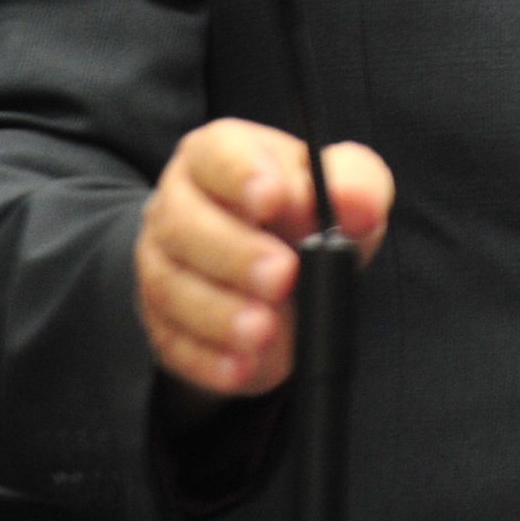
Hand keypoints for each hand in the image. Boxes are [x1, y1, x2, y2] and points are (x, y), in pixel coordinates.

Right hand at [135, 118, 393, 399]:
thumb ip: (355, 185)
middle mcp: (178, 204)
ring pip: (172, 287)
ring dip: (220, 313)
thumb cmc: (308, 216)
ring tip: (264, 330)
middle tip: (282, 275)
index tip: (274, 197)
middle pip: (185, 224)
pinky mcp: (163, 323)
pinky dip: (208, 359)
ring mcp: (162, 265)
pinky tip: (242, 366)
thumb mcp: (344, 189)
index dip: (242, 174)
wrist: (279, 277)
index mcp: (219, 155)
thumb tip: (357, 201)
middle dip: (234, 253)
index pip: (217, 153)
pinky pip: (174, 343)